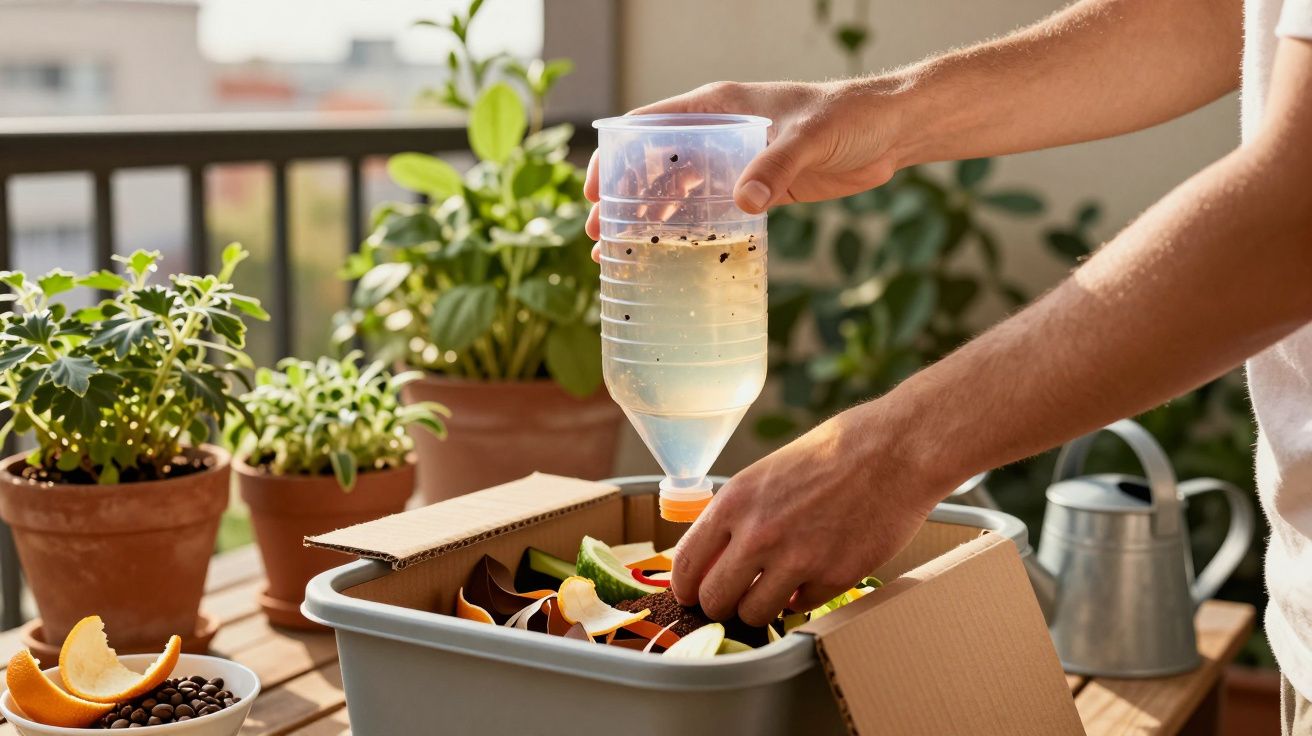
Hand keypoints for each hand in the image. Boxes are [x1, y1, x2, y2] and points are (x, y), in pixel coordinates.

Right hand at [584, 79, 908, 258]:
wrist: (891, 132)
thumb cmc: (850, 117)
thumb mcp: (810, 137)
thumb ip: (775, 167)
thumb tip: (742, 203)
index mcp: (718, 107)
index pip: (648, 127)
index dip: (615, 157)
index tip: (594, 191)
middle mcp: (717, 134)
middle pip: (654, 167)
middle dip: (623, 201)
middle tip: (600, 238)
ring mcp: (734, 163)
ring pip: (677, 194)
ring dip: (648, 223)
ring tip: (621, 257)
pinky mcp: (756, 190)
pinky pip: (710, 214)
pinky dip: (687, 235)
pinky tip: (669, 260)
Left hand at [671, 406, 946, 626]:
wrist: (895, 450)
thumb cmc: (834, 452)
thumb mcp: (766, 474)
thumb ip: (738, 515)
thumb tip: (714, 556)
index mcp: (734, 502)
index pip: (686, 566)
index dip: (686, 588)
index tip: (694, 593)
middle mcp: (759, 534)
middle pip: (715, 601)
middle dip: (721, 605)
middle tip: (735, 597)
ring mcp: (797, 559)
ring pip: (755, 614)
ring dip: (761, 608)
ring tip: (774, 590)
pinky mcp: (834, 577)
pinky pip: (801, 608)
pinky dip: (802, 599)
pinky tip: (811, 577)